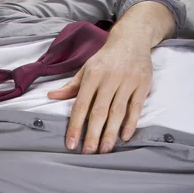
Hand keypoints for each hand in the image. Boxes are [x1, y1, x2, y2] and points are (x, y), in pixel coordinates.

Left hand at [47, 36, 152, 153]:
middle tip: (88, 153)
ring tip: (104, 150)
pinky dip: (131, 123)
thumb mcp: (86, 68)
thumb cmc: (105, 58)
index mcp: (92, 76)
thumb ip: (70, 86)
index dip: (75, 126)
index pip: (81, 105)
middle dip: (92, 135)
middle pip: (99, 112)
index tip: (71, 144)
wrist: (132, 39)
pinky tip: (124, 137)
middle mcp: (109, 79)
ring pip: (117, 112)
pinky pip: (136, 107)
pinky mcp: (142, 85)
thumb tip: (51, 96)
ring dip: (110, 133)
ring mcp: (127, 82)